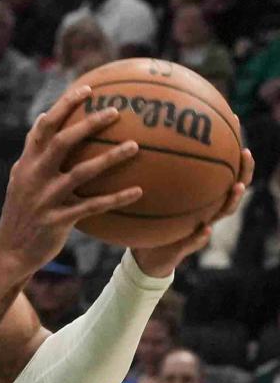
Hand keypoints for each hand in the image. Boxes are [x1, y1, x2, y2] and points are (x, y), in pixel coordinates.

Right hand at [0, 86, 141, 277]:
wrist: (10, 251)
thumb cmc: (21, 211)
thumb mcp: (19, 177)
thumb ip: (32, 150)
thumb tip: (41, 117)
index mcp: (27, 162)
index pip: (44, 126)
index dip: (65, 106)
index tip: (87, 89)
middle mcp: (34, 176)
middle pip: (62, 142)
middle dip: (88, 124)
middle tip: (115, 112)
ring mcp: (46, 198)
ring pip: (81, 172)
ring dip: (109, 158)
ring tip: (135, 147)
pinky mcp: (58, 220)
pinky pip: (93, 206)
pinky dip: (116, 198)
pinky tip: (138, 191)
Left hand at [132, 144, 253, 276]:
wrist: (146, 255)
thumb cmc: (150, 219)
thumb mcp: (150, 194)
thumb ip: (149, 173)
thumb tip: (137, 139)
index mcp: (199, 197)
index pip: (221, 172)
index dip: (230, 154)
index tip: (237, 128)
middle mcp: (205, 210)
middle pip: (232, 189)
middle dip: (243, 171)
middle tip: (245, 154)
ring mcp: (200, 228)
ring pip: (222, 212)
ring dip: (231, 200)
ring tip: (237, 187)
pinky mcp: (186, 246)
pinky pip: (197, 240)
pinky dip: (202, 235)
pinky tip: (207, 227)